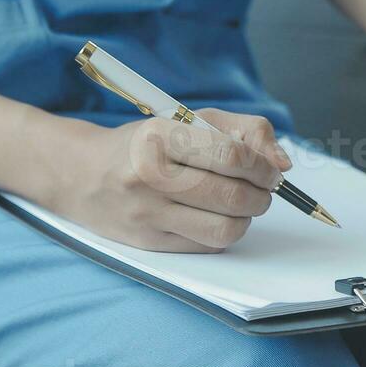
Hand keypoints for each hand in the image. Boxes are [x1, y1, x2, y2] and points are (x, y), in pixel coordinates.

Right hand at [48, 109, 290, 251]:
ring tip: (240, 204)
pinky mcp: (149, 244)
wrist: (82, 174)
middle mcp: (150, 176)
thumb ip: (245, 131)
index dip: (264, 168)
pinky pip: (208, 246)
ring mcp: (147, 214)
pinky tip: (213, 217)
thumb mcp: (191, 120)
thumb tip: (283, 164)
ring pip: (226, 229)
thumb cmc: (147, 143)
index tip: (271, 172)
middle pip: (233, 197)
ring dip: (246, 218)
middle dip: (262, 196)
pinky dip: (223, 233)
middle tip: (261, 190)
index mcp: (161, 136)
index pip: (232, 157)